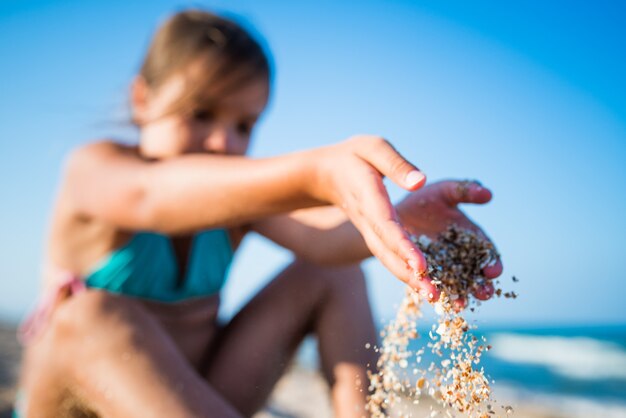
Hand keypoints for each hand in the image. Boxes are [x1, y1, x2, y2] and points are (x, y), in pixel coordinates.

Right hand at [311, 135, 429, 288]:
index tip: (421, 264)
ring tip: (435, 297)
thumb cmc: (353, 156)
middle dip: (408, 274)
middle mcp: (367, 221)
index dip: (402, 245)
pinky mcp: (374, 236)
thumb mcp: (373, 148)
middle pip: (386, 252)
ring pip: (387, 259)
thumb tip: (421, 183)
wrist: (325, 174)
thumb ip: (396, 164)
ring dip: (409, 279)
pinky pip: (389, 256)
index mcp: (368, 197)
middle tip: (433, 294)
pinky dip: (406, 272)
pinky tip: (426, 284)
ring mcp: (368, 232)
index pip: (385, 225)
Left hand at [396, 180, 502, 303]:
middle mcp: (456, 256)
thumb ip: (464, 191)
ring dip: (456, 295)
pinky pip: (425, 283)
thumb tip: (487, 194)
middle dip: (479, 285)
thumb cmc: (425, 200)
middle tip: (484, 293)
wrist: (397, 211)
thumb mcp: (445, 191)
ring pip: (450, 283)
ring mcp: (438, 267)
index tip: (494, 270)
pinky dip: (429, 290)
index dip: (491, 262)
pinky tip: (432, 298)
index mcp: (469, 237)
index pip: (486, 252)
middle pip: (472, 274)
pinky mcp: (418, 273)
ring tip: (459, 304)